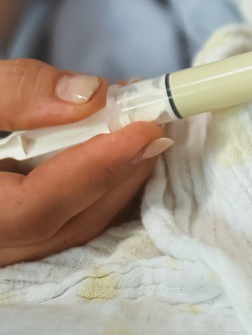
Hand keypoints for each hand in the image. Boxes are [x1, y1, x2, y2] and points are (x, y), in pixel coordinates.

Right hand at [0, 59, 168, 265]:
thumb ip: (16, 93)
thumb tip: (90, 97)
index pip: (36, 209)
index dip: (96, 169)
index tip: (143, 129)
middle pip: (65, 225)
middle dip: (119, 173)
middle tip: (153, 121)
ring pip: (70, 231)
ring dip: (115, 180)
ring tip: (136, 126)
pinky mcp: (11, 241)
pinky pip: (63, 225)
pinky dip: (96, 188)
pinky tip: (114, 148)